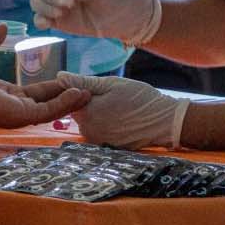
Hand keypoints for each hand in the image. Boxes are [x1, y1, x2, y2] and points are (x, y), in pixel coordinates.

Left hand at [0, 26, 90, 130]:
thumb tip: (1, 27)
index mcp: (4, 94)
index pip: (33, 92)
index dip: (51, 87)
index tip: (66, 79)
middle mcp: (14, 106)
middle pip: (47, 101)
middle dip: (66, 96)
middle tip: (85, 89)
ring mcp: (19, 113)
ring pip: (51, 108)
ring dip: (70, 101)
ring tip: (89, 93)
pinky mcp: (23, 116)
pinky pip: (49, 110)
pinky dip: (65, 103)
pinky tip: (79, 94)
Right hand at [30, 0, 161, 45]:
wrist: (125, 17)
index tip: (69, 0)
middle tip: (66, 7)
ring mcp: (56, 2)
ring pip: (37, 2)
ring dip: (44, 8)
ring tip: (61, 14)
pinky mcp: (56, 19)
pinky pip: (39, 18)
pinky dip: (40, 20)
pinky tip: (48, 24)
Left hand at [56, 74, 189, 149]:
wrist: (165, 122)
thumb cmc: (140, 98)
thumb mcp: (111, 84)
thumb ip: (82, 82)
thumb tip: (59, 77)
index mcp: (86, 113)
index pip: (70, 99)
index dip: (81, 90)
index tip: (98, 88)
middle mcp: (87, 131)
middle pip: (79, 111)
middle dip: (90, 102)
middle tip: (113, 96)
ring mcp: (97, 141)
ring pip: (89, 121)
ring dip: (98, 113)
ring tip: (119, 107)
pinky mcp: (107, 148)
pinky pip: (99, 132)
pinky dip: (106, 124)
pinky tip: (122, 119)